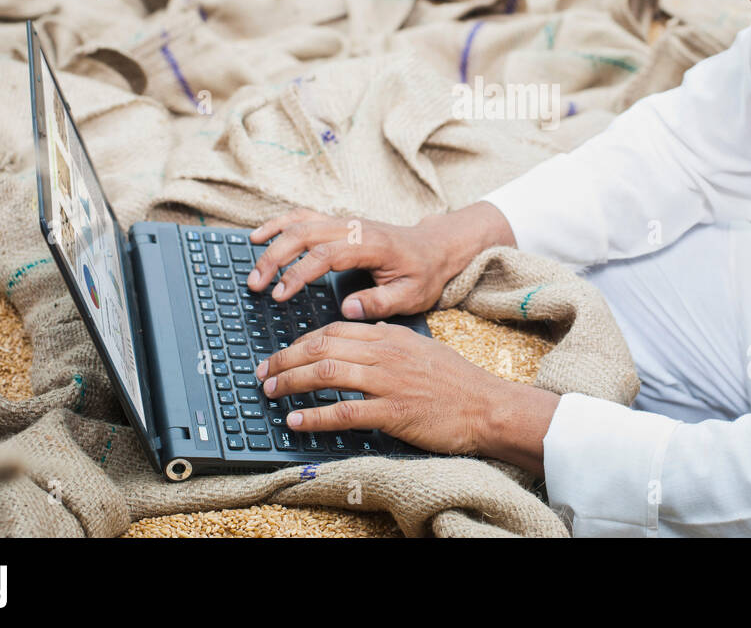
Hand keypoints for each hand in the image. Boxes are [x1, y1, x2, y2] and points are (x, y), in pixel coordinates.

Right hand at [245, 202, 514, 319]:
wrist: (435, 247)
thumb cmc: (423, 273)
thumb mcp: (412, 294)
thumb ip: (380, 302)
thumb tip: (347, 308)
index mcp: (371, 244)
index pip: (325, 254)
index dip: (299, 273)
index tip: (280, 294)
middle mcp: (354, 227)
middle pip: (305, 234)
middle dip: (275, 258)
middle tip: (256, 285)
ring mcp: (344, 222)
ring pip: (300, 223)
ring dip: (272, 242)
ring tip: (253, 268)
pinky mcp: (339, 223)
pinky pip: (303, 217)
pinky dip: (279, 223)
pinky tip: (258, 236)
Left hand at [256, 321, 558, 472]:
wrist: (486, 405)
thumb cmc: (455, 381)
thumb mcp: (419, 347)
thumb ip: (387, 341)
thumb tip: (360, 339)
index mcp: (389, 335)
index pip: (332, 330)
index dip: (300, 341)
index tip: (282, 353)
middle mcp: (385, 353)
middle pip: (322, 347)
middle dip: (285, 359)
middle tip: (264, 371)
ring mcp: (388, 382)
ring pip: (327, 373)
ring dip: (292, 382)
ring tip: (271, 391)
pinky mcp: (393, 412)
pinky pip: (345, 412)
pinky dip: (315, 415)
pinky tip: (296, 420)